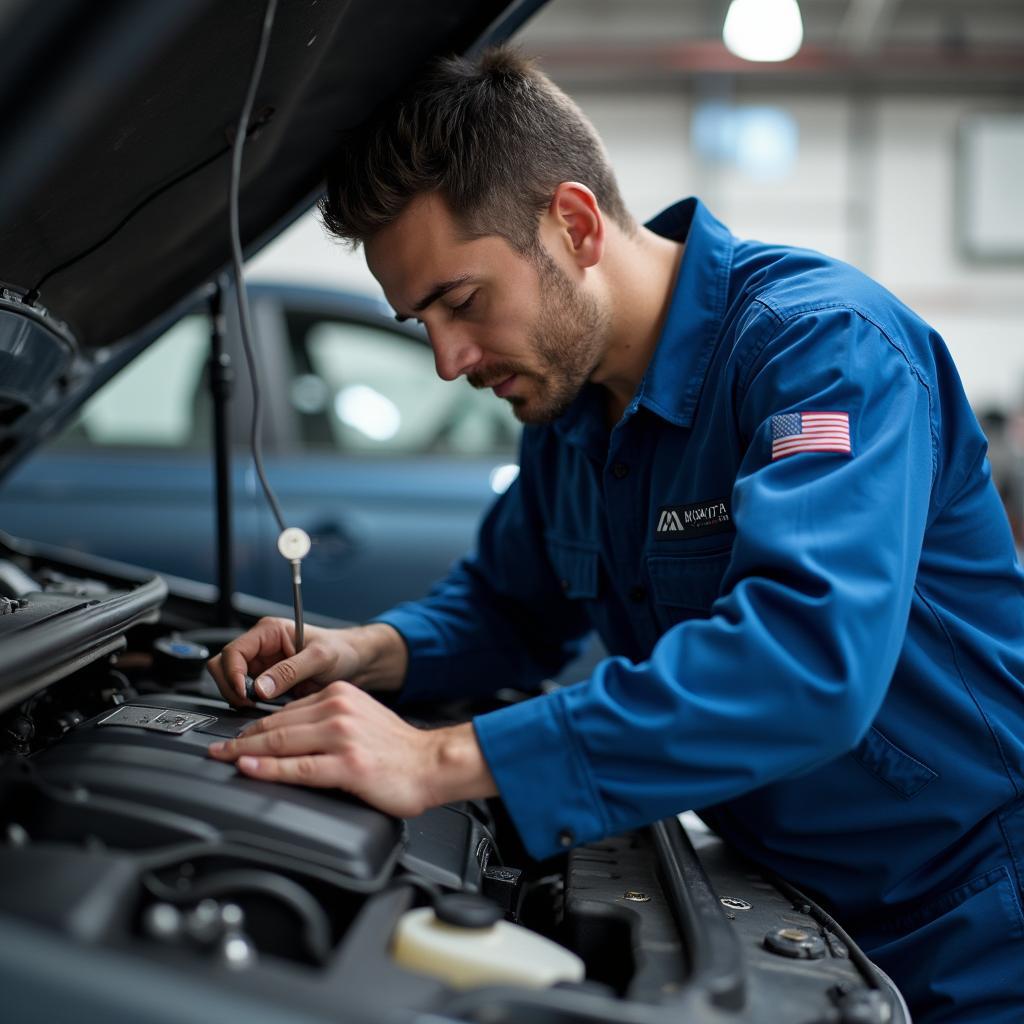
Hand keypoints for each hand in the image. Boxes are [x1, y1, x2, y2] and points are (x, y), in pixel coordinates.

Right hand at [206, 617, 359, 706]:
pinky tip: (265, 709)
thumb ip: (290, 670)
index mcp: (269, 631)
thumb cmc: (342, 651)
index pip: (234, 651)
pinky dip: (248, 704)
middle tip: (249, 703)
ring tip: (260, 707)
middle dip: (231, 687)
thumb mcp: (320, 658)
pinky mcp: (266, 683)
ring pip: (230, 682)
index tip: (244, 693)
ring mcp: (262, 665)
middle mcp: (261, 647)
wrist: (355, 663)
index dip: (232, 674)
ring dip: (239, 697)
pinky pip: (245, 694)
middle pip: (224, 666)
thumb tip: (260, 687)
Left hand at [206, 682, 496, 816]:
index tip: (234, 737)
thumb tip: (289, 735)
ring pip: (281, 743)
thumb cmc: (398, 749)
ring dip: (245, 752)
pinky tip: (250, 769)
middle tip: (216, 749)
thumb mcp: (361, 719)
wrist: (433, 763)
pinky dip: (268, 769)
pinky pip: (298, 767)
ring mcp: (342, 737)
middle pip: (276, 725)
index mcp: (340, 695)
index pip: (285, 711)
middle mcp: (338, 710)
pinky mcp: (347, 764)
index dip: (254, 726)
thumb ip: (327, 720)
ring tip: (223, 759)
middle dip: (241, 739)